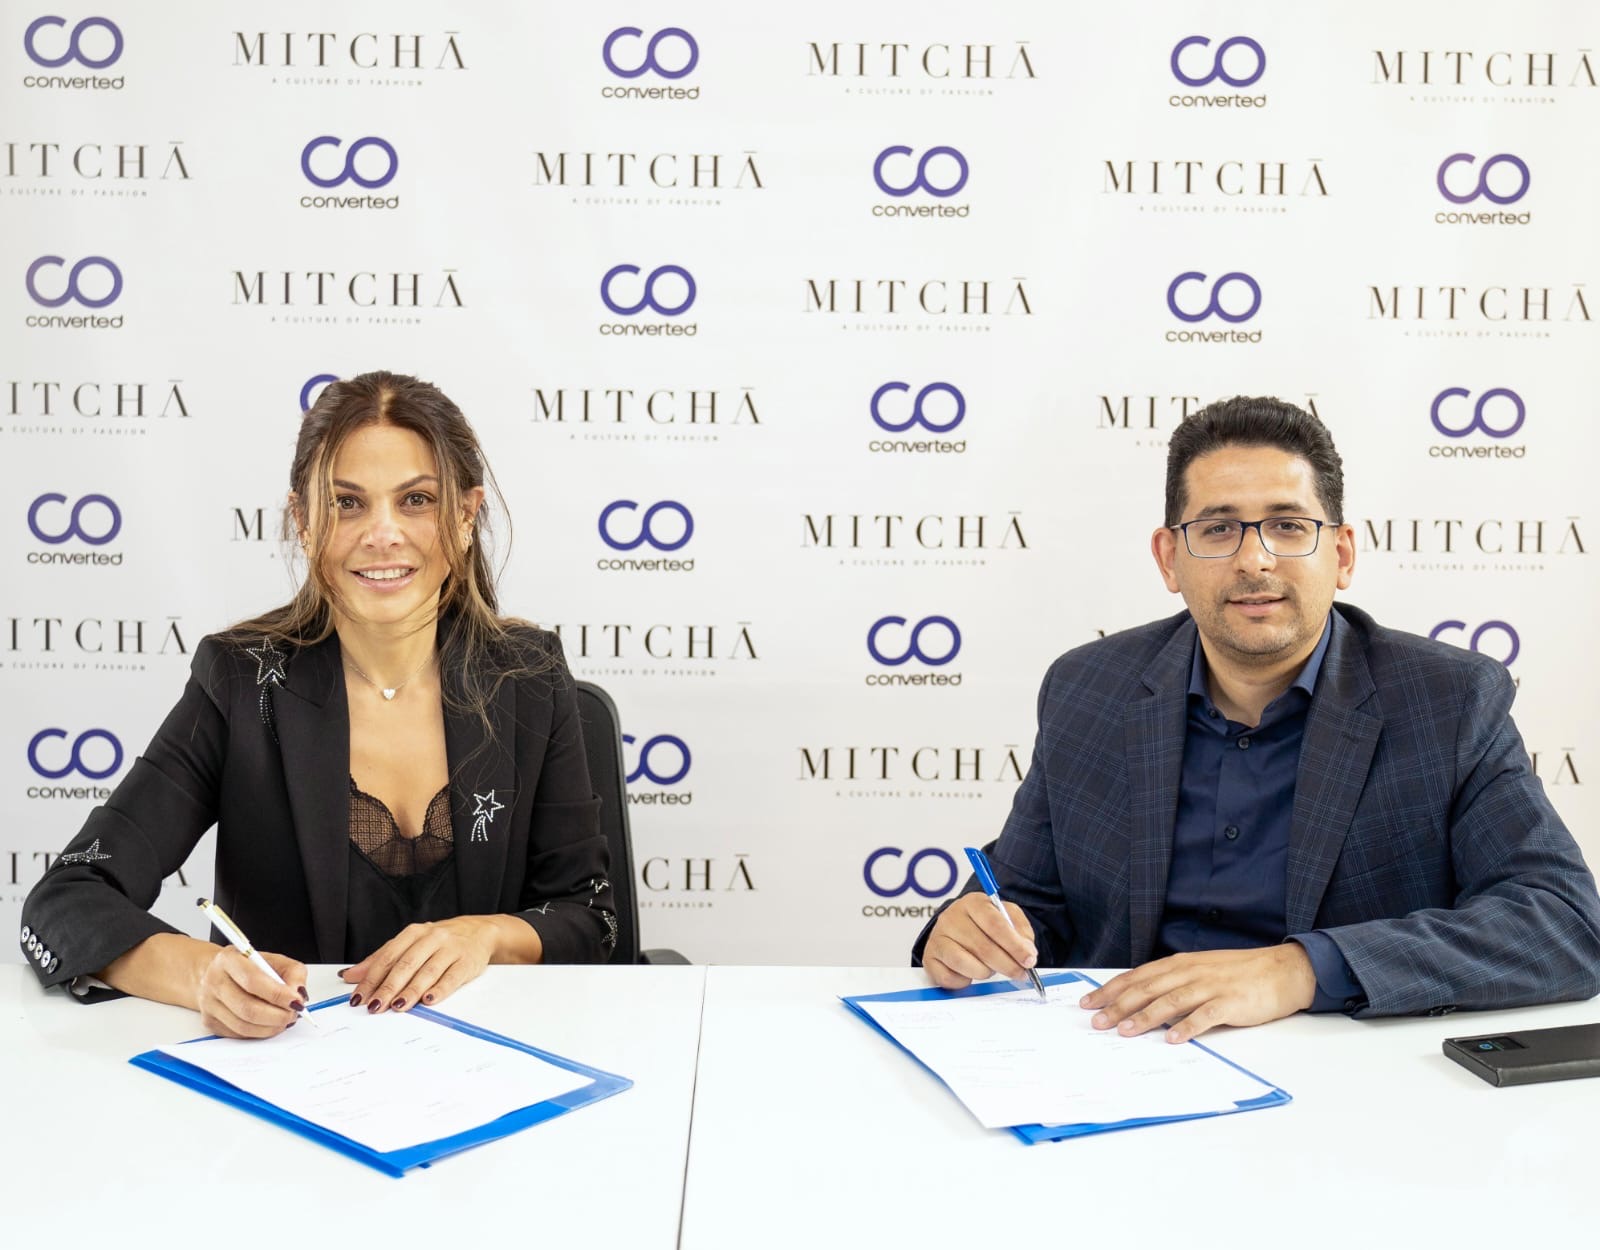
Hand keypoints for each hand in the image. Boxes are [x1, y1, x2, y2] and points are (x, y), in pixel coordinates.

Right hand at [196, 947, 308, 1039]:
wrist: (219, 974)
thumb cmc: (249, 966)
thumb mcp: (274, 960)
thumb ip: (293, 973)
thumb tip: (299, 994)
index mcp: (228, 960)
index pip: (253, 981)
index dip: (278, 994)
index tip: (296, 1001)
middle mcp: (214, 982)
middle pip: (248, 1008)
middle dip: (277, 1016)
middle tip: (293, 1014)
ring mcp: (209, 1004)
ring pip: (243, 1026)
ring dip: (270, 1027)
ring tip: (284, 1020)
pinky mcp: (210, 1022)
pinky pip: (238, 1035)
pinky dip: (259, 1033)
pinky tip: (269, 1025)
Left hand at [340, 916, 510, 1013]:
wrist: (479, 931)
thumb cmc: (439, 941)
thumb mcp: (410, 944)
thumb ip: (381, 959)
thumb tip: (350, 976)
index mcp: (413, 933)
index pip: (387, 957)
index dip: (371, 978)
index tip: (359, 997)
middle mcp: (432, 938)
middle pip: (406, 965)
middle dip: (388, 987)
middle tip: (375, 1006)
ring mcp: (451, 949)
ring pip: (427, 971)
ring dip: (411, 991)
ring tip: (397, 1006)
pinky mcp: (467, 962)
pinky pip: (452, 977)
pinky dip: (440, 989)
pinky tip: (429, 1000)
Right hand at [922, 893, 1037, 989]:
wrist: (958, 927)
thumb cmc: (986, 924)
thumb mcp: (1008, 917)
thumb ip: (1021, 932)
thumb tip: (1027, 953)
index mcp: (973, 902)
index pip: (995, 924)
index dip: (1015, 945)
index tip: (1029, 960)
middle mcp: (951, 917)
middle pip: (983, 947)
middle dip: (1007, 965)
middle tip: (1020, 973)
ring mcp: (937, 937)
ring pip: (966, 964)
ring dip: (985, 972)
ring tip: (991, 968)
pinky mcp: (929, 957)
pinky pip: (949, 978)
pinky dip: (964, 981)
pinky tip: (971, 973)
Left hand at [1079, 945, 1316, 1042]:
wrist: (1281, 970)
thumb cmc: (1238, 973)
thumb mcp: (1200, 970)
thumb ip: (1173, 983)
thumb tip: (1141, 1001)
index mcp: (1180, 964)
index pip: (1138, 977)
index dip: (1112, 990)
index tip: (1090, 1003)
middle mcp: (1190, 972)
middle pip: (1147, 989)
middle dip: (1119, 1005)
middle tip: (1097, 1021)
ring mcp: (1210, 986)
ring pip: (1170, 1001)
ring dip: (1145, 1017)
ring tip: (1124, 1031)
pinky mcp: (1230, 1002)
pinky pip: (1205, 1016)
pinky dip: (1187, 1027)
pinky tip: (1172, 1038)